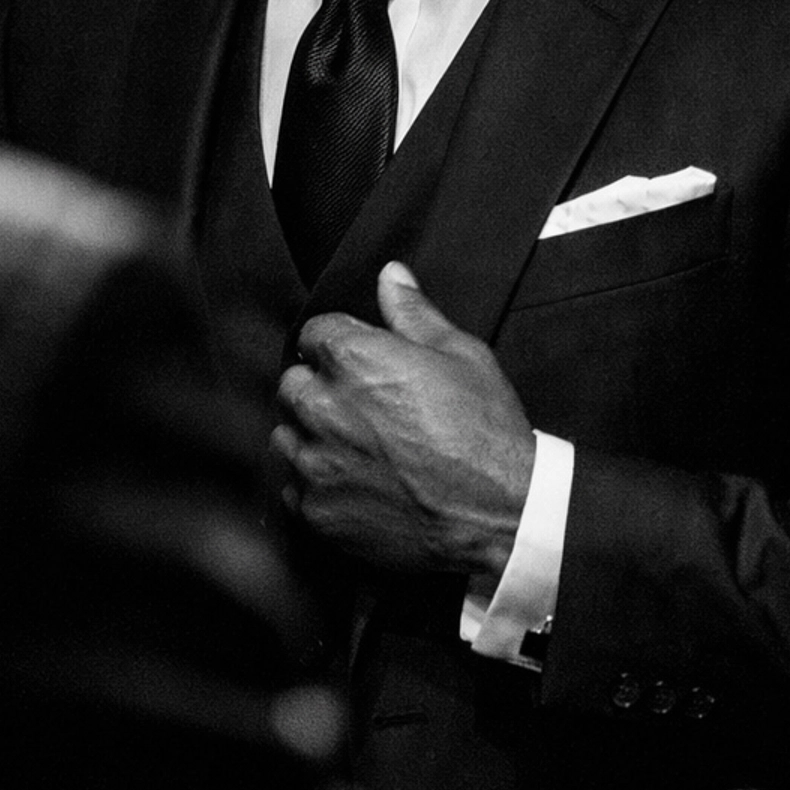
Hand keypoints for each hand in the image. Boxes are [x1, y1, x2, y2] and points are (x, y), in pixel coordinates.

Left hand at [272, 262, 535, 576]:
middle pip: (292, 385)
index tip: (356, 363)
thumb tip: (390, 274)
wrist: (503, 515)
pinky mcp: (317, 512)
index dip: (335, 345)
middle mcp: (323, 408)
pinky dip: (316, 486)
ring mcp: (316, 464)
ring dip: (311, 436)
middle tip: (360, 408)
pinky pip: (295, 490)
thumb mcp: (461, 355)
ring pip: (286, 437)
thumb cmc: (486, 432)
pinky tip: (354, 484)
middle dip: (319, 389)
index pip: (312, 335)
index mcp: (354, 359)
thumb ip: (413, 313)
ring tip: (355, 447)